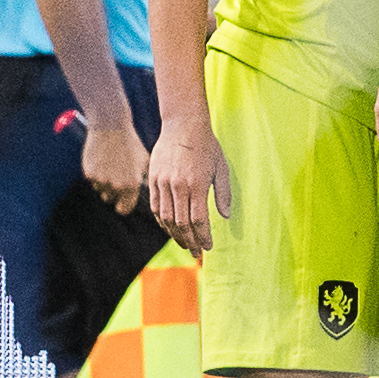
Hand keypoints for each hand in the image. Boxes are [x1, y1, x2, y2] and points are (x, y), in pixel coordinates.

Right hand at [81, 121, 150, 216]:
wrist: (111, 127)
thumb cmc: (130, 143)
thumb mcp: (143, 162)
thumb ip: (141, 180)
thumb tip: (140, 193)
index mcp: (132, 185)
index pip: (125, 209)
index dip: (123, 206)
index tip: (121, 203)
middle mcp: (117, 186)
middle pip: (110, 199)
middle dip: (113, 192)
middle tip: (116, 176)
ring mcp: (102, 180)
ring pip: (100, 189)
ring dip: (103, 181)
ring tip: (110, 163)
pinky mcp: (89, 173)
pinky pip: (92, 179)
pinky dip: (95, 172)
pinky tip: (102, 159)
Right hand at [147, 119, 232, 255]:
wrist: (183, 125)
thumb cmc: (206, 146)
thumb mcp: (221, 168)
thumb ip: (223, 194)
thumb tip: (225, 216)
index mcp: (196, 184)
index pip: (198, 220)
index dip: (203, 236)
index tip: (208, 247)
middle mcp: (178, 186)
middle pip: (181, 223)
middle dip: (190, 241)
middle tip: (196, 252)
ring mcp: (163, 183)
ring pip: (166, 218)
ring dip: (175, 234)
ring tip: (185, 243)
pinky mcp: (153, 179)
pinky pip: (156, 207)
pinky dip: (163, 221)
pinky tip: (171, 228)